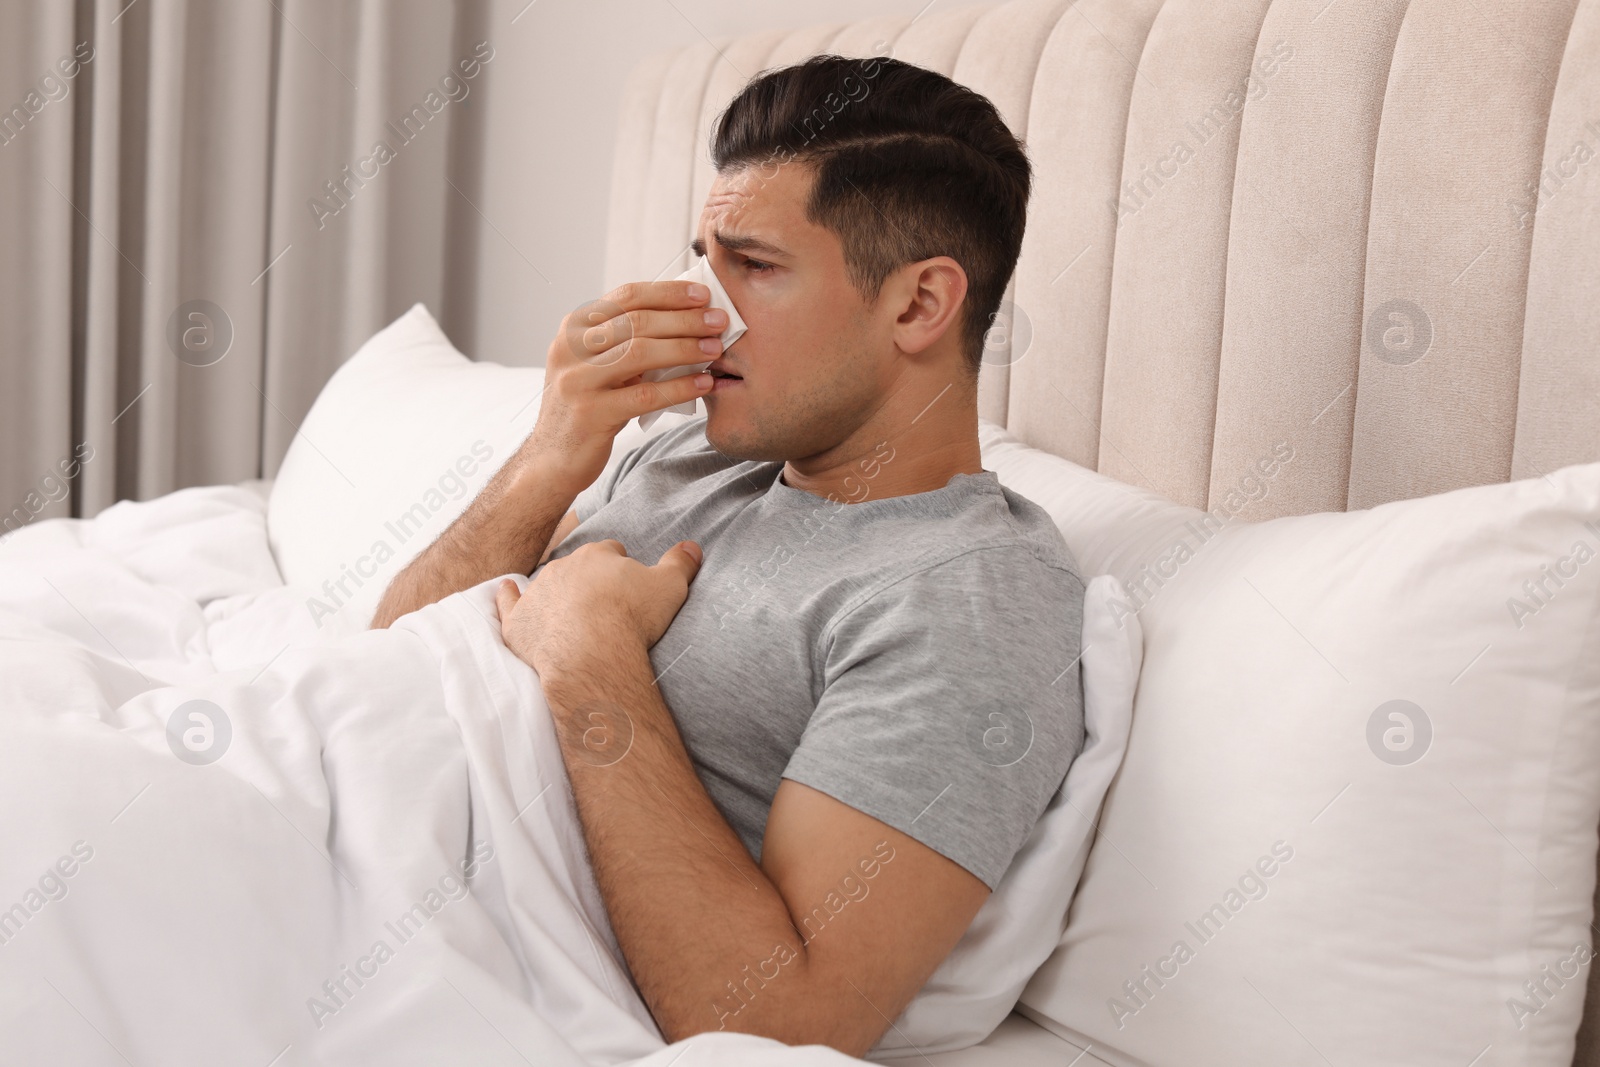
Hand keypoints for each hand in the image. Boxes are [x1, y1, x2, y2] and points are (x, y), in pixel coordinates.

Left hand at [494, 539, 704, 678]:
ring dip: (556, 594)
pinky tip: (506, 593)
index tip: (628, 587)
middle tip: (605, 607)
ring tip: (571, 615)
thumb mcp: (670, 587)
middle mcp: (563, 567)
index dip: (621, 568)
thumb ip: (681, 563)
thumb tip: (692, 547)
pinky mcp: (518, 621)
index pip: (611, 551)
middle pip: (578, 567)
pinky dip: (507, 598)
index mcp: (599, 555)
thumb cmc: (632, 618)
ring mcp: (537, 593)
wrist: (591, 653)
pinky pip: (508, 602)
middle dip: (589, 581)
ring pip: (546, 585)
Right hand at [518, 280, 726, 494]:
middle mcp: (570, 349)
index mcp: (574, 328)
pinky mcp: (591, 414)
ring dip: (685, 348)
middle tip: (719, 321)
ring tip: (716, 349)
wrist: (552, 459)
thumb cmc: (586, 407)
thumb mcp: (598, 366)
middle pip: (637, 322)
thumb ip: (626, 341)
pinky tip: (704, 384)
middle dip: (684, 319)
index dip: (668, 293)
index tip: (702, 295)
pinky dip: (680, 386)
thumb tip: (686, 319)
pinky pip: (645, 395)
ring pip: (640, 353)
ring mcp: (577, 381)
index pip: (626, 297)